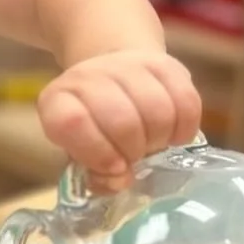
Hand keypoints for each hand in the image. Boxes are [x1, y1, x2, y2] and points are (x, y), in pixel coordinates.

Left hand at [37, 50, 201, 190]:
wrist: (113, 76)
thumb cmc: (94, 127)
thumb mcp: (82, 153)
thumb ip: (95, 174)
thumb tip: (119, 180)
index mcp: (57, 102)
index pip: (73, 123)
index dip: (97, 152)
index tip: (116, 169)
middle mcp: (87, 77)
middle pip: (122, 120)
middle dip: (134, 150)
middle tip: (136, 157)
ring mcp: (125, 65)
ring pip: (157, 110)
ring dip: (159, 138)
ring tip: (152, 144)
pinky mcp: (163, 63)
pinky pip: (186, 102)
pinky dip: (184, 128)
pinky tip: (173, 135)